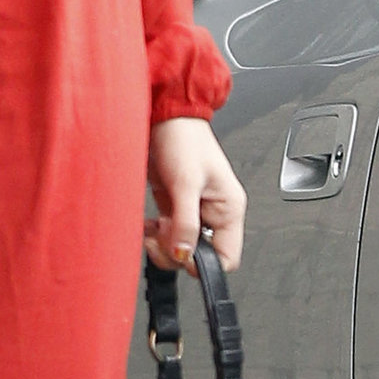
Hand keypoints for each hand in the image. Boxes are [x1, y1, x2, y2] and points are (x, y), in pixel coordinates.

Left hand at [145, 117, 246, 272]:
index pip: (227, 257)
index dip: (204, 263)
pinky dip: (155, 234)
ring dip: (163, 242)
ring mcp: (193, 210)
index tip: (181, 252)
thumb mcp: (185, 181)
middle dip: (177, 250)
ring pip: (180, 246)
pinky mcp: (174, 205)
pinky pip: (167, 233)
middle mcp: (213, 212)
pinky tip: (149, 223)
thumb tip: (184, 253)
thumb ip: (185, 220)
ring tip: (153, 227)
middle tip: (161, 234)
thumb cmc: (183, 137)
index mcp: (229, 208)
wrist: (163, 115)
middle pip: (200, 255)